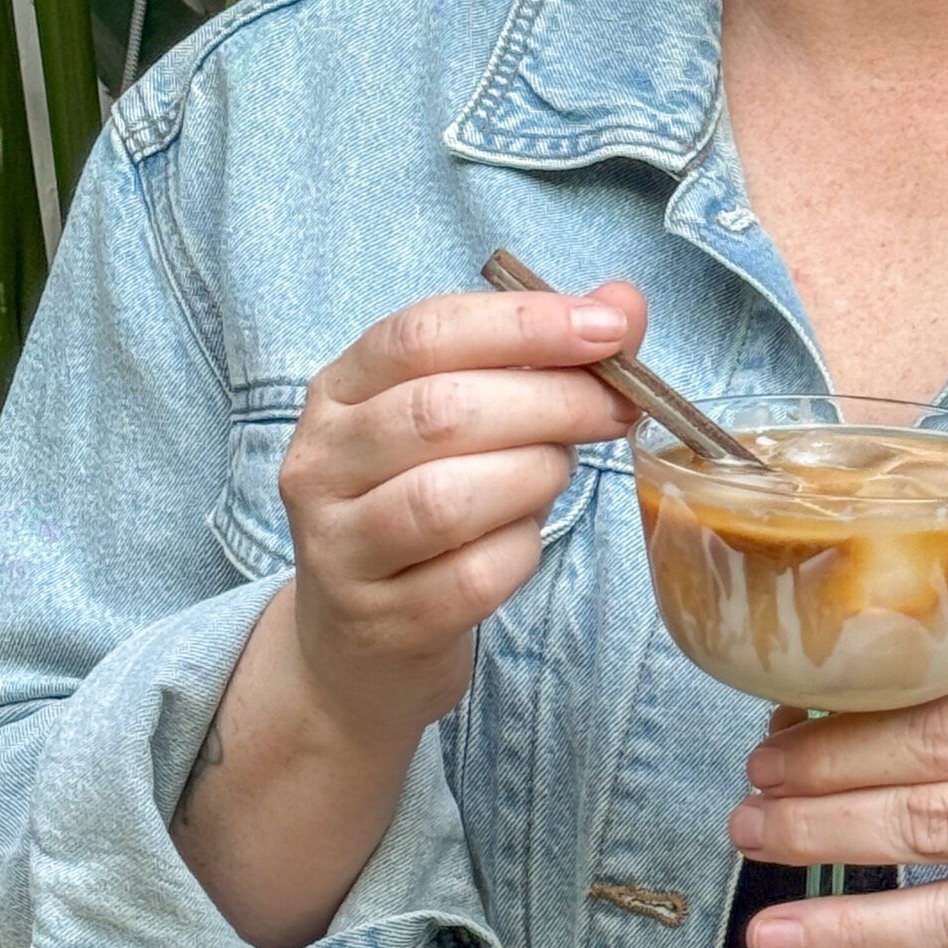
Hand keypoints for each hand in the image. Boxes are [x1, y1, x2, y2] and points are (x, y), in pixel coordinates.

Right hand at [278, 281, 646, 746]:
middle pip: (441, 412)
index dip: (524, 324)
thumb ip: (546, 357)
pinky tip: (521, 541)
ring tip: (557, 473)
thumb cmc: (430, 503)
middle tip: (618, 409)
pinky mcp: (379, 621)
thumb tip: (625, 303)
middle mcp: (322, 462)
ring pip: (449, 497)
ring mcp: (340, 547)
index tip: (609, 329)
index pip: (423, 333)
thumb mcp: (476, 419)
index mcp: (341, 390)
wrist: (361, 644)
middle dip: (553, 401)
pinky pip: (470, 577)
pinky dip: (519, 552)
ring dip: (535, 476)